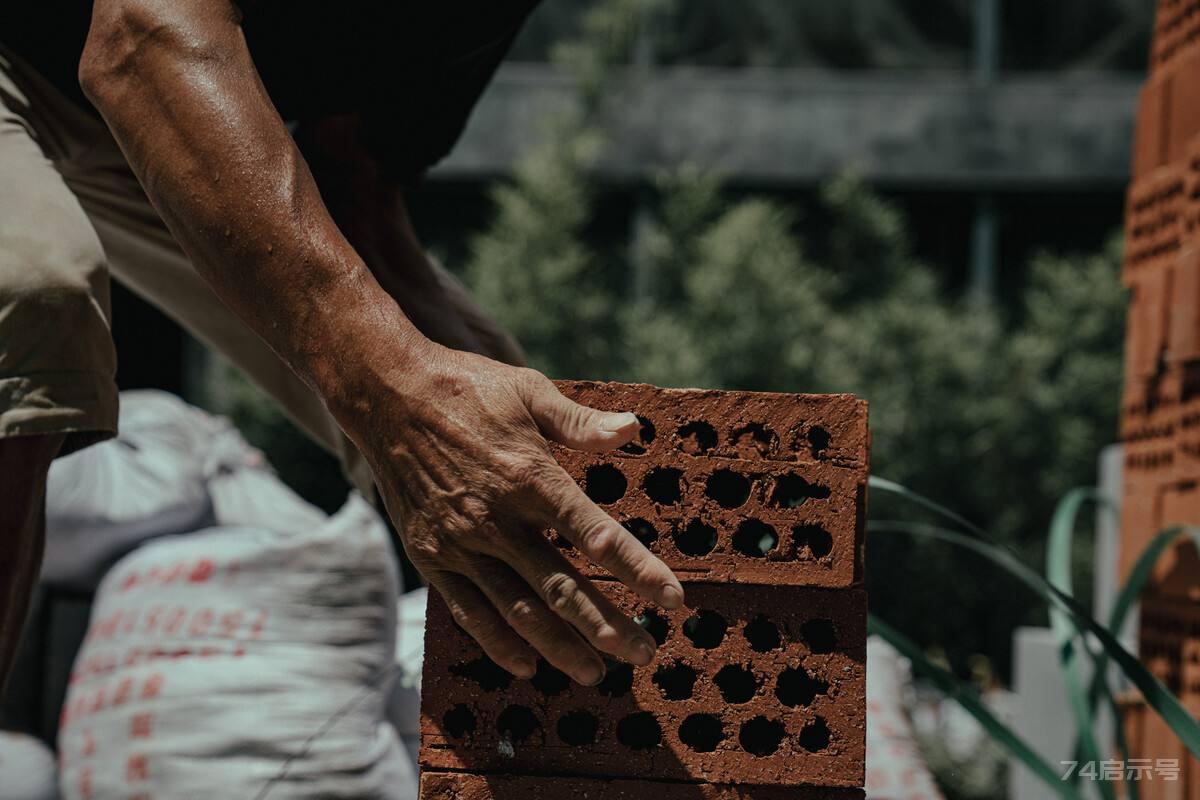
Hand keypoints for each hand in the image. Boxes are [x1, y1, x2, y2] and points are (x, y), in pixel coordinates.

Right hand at [353, 343, 683, 684]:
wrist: (386, 395)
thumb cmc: (467, 388)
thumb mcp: (529, 392)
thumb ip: (580, 422)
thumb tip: (633, 430)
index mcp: (531, 477)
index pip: (597, 536)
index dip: (639, 571)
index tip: (673, 600)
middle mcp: (498, 519)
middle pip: (562, 587)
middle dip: (608, 626)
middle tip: (643, 653)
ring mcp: (462, 543)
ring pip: (518, 610)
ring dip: (560, 646)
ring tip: (595, 672)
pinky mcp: (431, 556)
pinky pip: (468, 610)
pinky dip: (498, 642)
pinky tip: (525, 665)